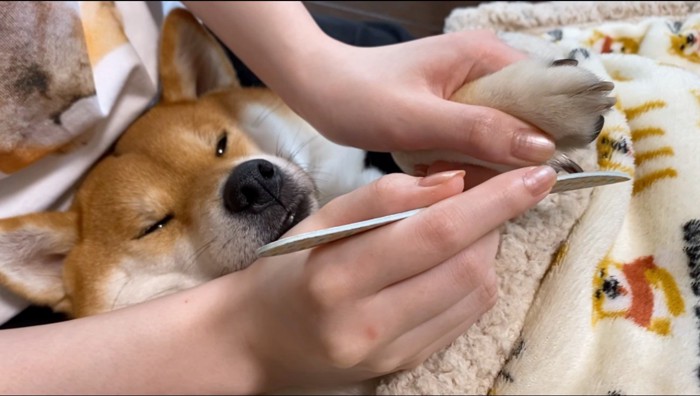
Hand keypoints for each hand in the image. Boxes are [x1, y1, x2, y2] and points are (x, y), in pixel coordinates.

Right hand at [209, 165, 555, 392]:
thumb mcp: (321, 221)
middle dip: (498, 220)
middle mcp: (368, 324)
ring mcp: (390, 352)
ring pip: (474, 294)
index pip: (435, 233)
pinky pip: (464, 318)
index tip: (535, 174)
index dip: (493, 200)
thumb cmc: (285, 270)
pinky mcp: (406, 365)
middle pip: (465, 266)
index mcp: (337, 277)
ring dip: (488, 248)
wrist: (257, 341)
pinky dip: (475, 278)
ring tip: (470, 224)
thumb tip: (453, 181)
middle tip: (503, 190)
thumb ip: (382, 198)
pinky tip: (458, 258)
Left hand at [284, 30, 556, 167]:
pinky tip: (442, 171)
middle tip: (483, 181)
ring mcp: (470, 89)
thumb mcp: (418, 119)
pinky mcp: (454, 109)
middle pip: (529, 117)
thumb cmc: (361, 96)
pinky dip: (467, 160)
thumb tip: (542, 149)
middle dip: (515, 153)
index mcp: (485, 56)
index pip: (548, 93)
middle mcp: (486, 68)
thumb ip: (479, 131)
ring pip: (503, 133)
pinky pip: (478, 140)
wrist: (320, 89)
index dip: (555, 133)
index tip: (544, 175)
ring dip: (488, 161)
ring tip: (452, 173)